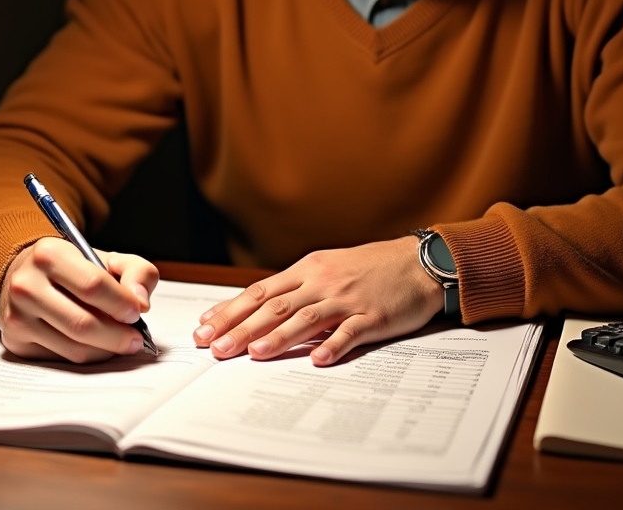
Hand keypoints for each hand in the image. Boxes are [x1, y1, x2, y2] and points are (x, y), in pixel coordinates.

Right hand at [0, 237, 158, 362]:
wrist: (26, 276)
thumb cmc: (72, 268)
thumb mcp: (106, 258)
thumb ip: (136, 271)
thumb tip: (141, 302)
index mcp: (49, 254)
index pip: (92, 285)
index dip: (121, 303)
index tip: (137, 312)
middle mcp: (27, 285)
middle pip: (82, 323)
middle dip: (117, 335)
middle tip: (136, 338)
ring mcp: (18, 317)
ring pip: (73, 347)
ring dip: (106, 350)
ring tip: (122, 342)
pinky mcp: (16, 342)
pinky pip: (62, 359)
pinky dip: (88, 356)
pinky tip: (99, 346)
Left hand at [192, 236, 444, 365]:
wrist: (417, 262)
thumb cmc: (370, 268)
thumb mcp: (328, 269)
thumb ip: (296, 288)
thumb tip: (258, 308)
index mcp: (308, 269)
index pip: (261, 291)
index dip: (231, 309)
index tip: (205, 327)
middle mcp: (322, 282)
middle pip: (275, 305)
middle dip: (242, 327)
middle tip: (215, 348)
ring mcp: (347, 299)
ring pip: (306, 318)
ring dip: (279, 336)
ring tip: (254, 352)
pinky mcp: (373, 316)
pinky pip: (350, 332)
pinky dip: (333, 346)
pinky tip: (318, 360)